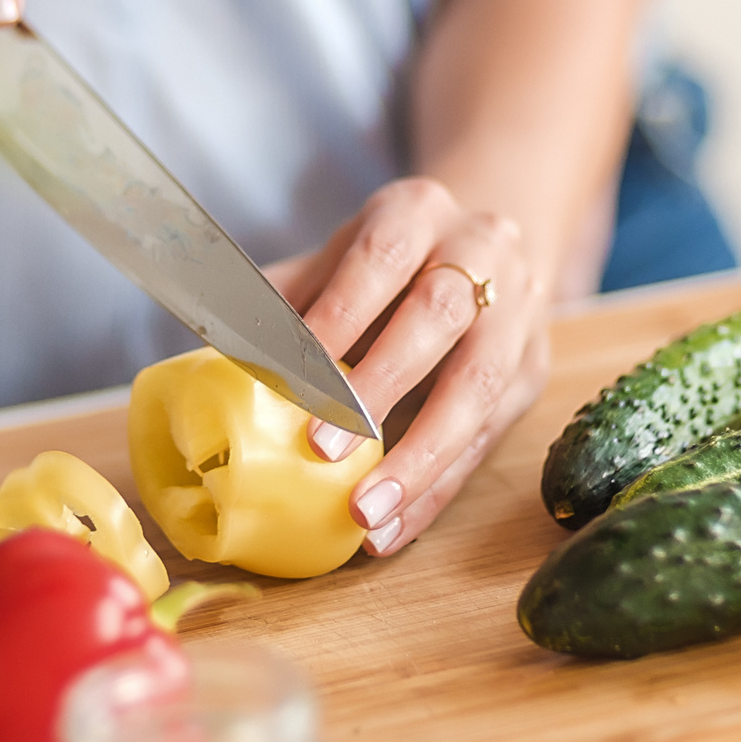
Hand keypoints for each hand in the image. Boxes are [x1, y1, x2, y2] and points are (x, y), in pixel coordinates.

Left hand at [269, 179, 548, 556]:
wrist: (490, 244)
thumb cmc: (389, 261)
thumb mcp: (338, 256)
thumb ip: (284, 297)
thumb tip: (207, 341)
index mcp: (420, 211)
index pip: (381, 258)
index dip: (340, 314)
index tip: (293, 373)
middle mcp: (484, 253)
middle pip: (440, 317)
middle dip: (381, 386)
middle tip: (322, 449)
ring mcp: (519, 315)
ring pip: (480, 388)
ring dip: (420, 459)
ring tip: (366, 515)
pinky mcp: (533, 374)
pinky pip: (487, 440)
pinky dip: (437, 490)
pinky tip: (394, 531)